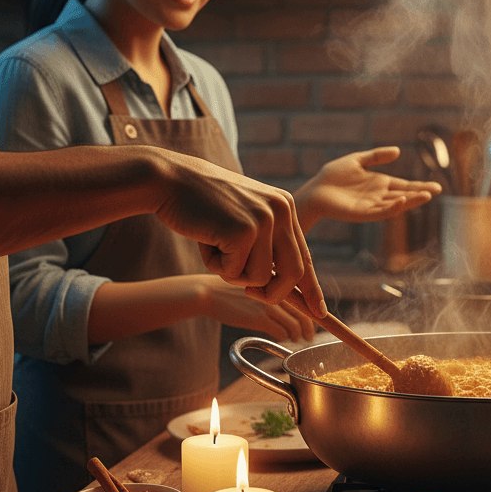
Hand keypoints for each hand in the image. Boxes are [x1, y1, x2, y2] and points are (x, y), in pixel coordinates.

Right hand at [151, 151, 325, 315]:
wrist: (170, 180)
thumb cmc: (201, 204)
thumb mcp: (243, 218)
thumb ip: (264, 243)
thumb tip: (282, 283)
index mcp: (284, 206)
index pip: (304, 255)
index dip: (311, 288)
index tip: (319, 311)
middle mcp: (281, 210)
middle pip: (294, 273)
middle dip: (274, 294)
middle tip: (250, 296)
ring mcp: (264, 219)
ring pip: (262, 278)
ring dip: (234, 274)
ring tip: (215, 248)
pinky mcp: (244, 230)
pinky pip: (236, 272)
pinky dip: (216, 266)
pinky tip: (205, 240)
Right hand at [198, 278, 316, 342]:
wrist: (208, 292)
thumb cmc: (229, 288)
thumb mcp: (255, 282)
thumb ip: (272, 288)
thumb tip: (286, 303)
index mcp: (277, 279)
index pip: (304, 296)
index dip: (312, 311)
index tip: (314, 320)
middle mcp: (276, 290)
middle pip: (304, 313)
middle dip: (309, 327)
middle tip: (308, 335)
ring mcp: (268, 304)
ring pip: (295, 325)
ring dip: (298, 335)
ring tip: (297, 339)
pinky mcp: (259, 318)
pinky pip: (281, 332)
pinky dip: (285, 338)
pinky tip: (282, 339)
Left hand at [293, 146, 440, 231]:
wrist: (316, 190)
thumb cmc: (333, 176)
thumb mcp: (357, 160)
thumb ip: (376, 156)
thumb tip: (398, 151)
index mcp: (379, 183)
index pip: (404, 185)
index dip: (419, 186)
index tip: (436, 186)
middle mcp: (379, 196)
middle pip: (404, 195)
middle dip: (420, 193)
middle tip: (437, 190)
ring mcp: (372, 206)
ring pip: (396, 204)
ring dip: (411, 201)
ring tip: (426, 195)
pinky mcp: (363, 213)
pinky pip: (381, 212)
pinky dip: (393, 207)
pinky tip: (402, 200)